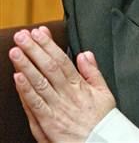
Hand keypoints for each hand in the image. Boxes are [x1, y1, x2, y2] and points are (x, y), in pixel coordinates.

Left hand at [9, 26, 115, 142]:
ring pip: (39, 82)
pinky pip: (35, 104)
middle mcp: (66, 94)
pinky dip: (25, 90)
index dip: (49, 45)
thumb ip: (93, 72)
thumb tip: (85, 54)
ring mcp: (56, 108)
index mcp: (79, 85)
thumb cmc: (101, 121)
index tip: (39, 32)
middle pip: (49, 67)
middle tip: (22, 36)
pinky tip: (17, 77)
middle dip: (34, 50)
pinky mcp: (48, 123)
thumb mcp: (104, 93)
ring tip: (16, 51)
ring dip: (26, 65)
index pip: (62, 60)